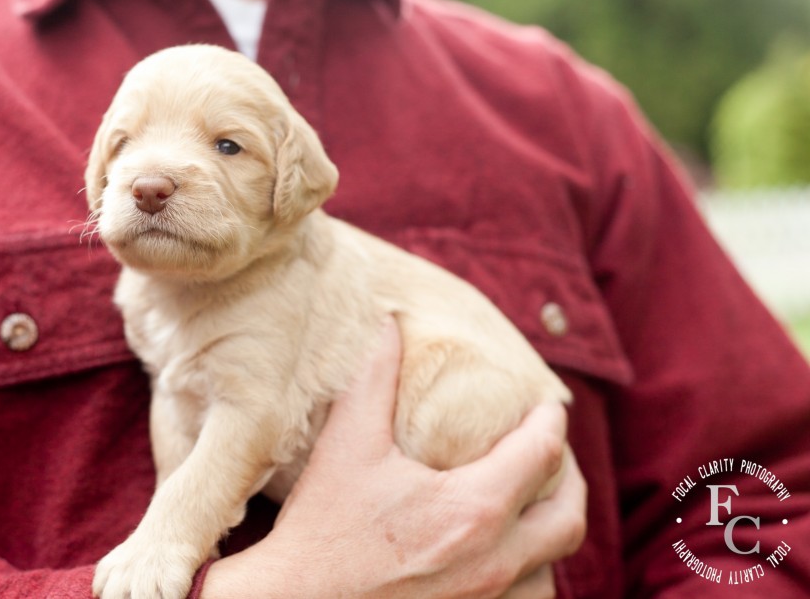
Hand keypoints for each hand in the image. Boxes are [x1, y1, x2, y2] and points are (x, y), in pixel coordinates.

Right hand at [202, 317, 586, 597]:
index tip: (544, 405)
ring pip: (554, 565)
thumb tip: (389, 324)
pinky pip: (529, 595)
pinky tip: (505, 554)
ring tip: (532, 505)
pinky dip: (530, 571)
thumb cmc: (323, 529)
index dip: (549, 421)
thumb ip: (373, 378)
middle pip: (569, 516)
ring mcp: (488, 597)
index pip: (542, 453)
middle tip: (552, 454)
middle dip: (570, 478)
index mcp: (475, 508)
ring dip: (550, 530)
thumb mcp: (348, 445)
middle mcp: (496, 559)